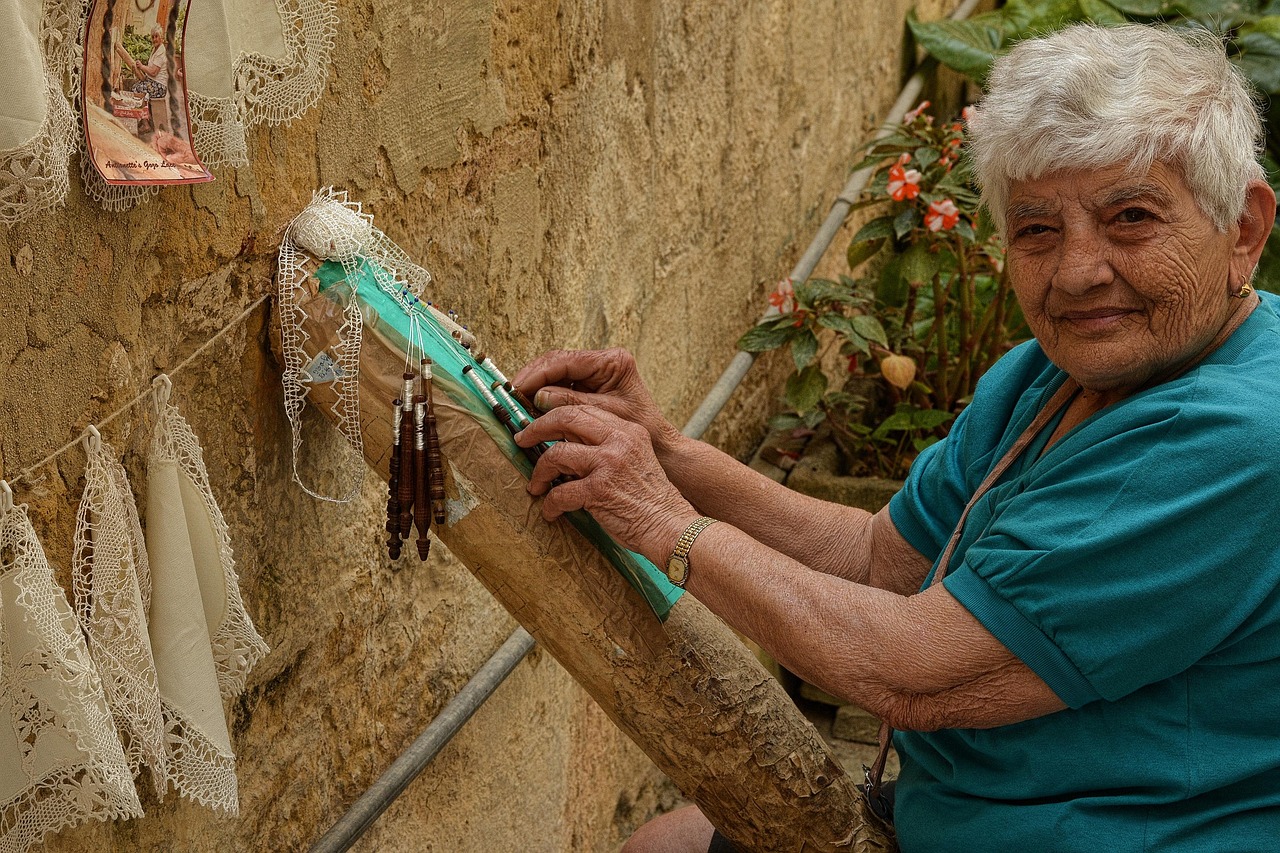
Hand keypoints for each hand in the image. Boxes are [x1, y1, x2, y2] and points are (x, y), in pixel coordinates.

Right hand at [513, 349, 683, 457]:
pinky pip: (561, 386)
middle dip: (532, 379)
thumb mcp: (604, 416)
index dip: (536, 374)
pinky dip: (545, 397)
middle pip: (556, 363)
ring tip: (517, 403)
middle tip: (510, 396)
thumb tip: (538, 396)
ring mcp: (596, 372)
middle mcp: (603, 362)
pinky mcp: (590, 385)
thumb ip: (572, 403)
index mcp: (612, 362)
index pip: (564, 360)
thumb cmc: (640, 431)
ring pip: (555, 373)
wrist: (659, 447)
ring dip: (535, 388)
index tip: (516, 388)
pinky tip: (532, 409)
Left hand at [515, 404, 697, 563]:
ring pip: (556, 454)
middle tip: (521, 441)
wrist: (671, 526)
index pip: (583, 410)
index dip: (554, 415)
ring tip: (536, 486)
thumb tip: (567, 445)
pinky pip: (560, 493)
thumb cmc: (650, 499)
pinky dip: (550, 505)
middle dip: (536, 429)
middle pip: (565, 418)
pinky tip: (551, 512)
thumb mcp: (635, 459)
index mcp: (627, 430)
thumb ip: (608, 446)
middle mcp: (619, 440)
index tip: (538, 426)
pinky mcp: (599, 490)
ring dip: (540, 473)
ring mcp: (609, 463)